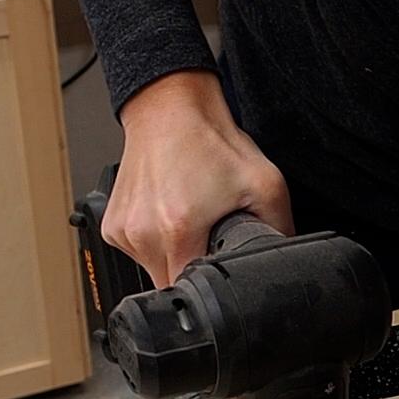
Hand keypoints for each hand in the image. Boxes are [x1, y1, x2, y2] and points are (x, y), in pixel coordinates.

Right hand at [111, 70, 292, 287]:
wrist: (170, 108)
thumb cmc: (209, 141)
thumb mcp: (266, 184)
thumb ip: (280, 229)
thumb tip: (286, 258)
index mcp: (178, 230)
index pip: (191, 290)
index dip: (211, 285)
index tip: (219, 264)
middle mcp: (144, 234)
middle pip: (171, 285)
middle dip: (194, 269)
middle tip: (207, 234)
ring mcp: (123, 231)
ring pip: (153, 271)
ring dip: (174, 256)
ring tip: (187, 219)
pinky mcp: (112, 226)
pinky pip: (138, 252)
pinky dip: (155, 242)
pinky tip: (168, 214)